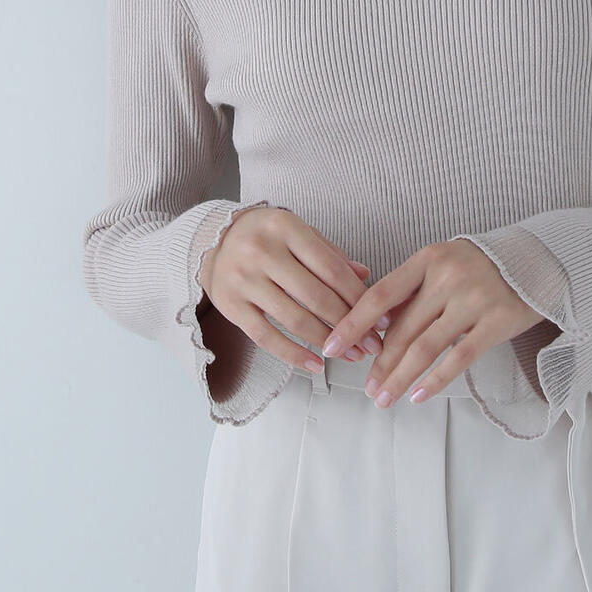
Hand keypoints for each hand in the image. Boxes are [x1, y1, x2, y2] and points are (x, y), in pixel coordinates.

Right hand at [199, 206, 387, 374]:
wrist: (212, 239)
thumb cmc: (264, 235)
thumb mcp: (297, 232)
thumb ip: (330, 254)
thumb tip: (365, 277)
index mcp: (285, 228)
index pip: (332, 269)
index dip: (360, 298)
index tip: (380, 320)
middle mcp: (262, 251)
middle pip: (316, 297)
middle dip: (349, 326)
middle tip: (371, 345)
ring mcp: (243, 279)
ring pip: (294, 319)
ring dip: (327, 342)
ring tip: (350, 356)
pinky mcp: (230, 305)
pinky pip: (266, 336)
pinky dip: (293, 354)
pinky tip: (315, 364)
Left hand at [320, 238, 546, 406]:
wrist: (537, 260)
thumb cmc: (479, 266)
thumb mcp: (441, 264)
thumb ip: (411, 290)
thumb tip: (374, 326)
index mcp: (427, 259)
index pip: (380, 295)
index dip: (352, 323)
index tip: (331, 345)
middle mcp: (447, 277)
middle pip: (402, 329)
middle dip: (379, 363)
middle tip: (366, 387)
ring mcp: (473, 300)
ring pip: (425, 348)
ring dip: (400, 377)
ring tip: (384, 398)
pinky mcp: (497, 322)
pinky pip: (458, 358)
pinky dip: (435, 381)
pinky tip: (418, 396)